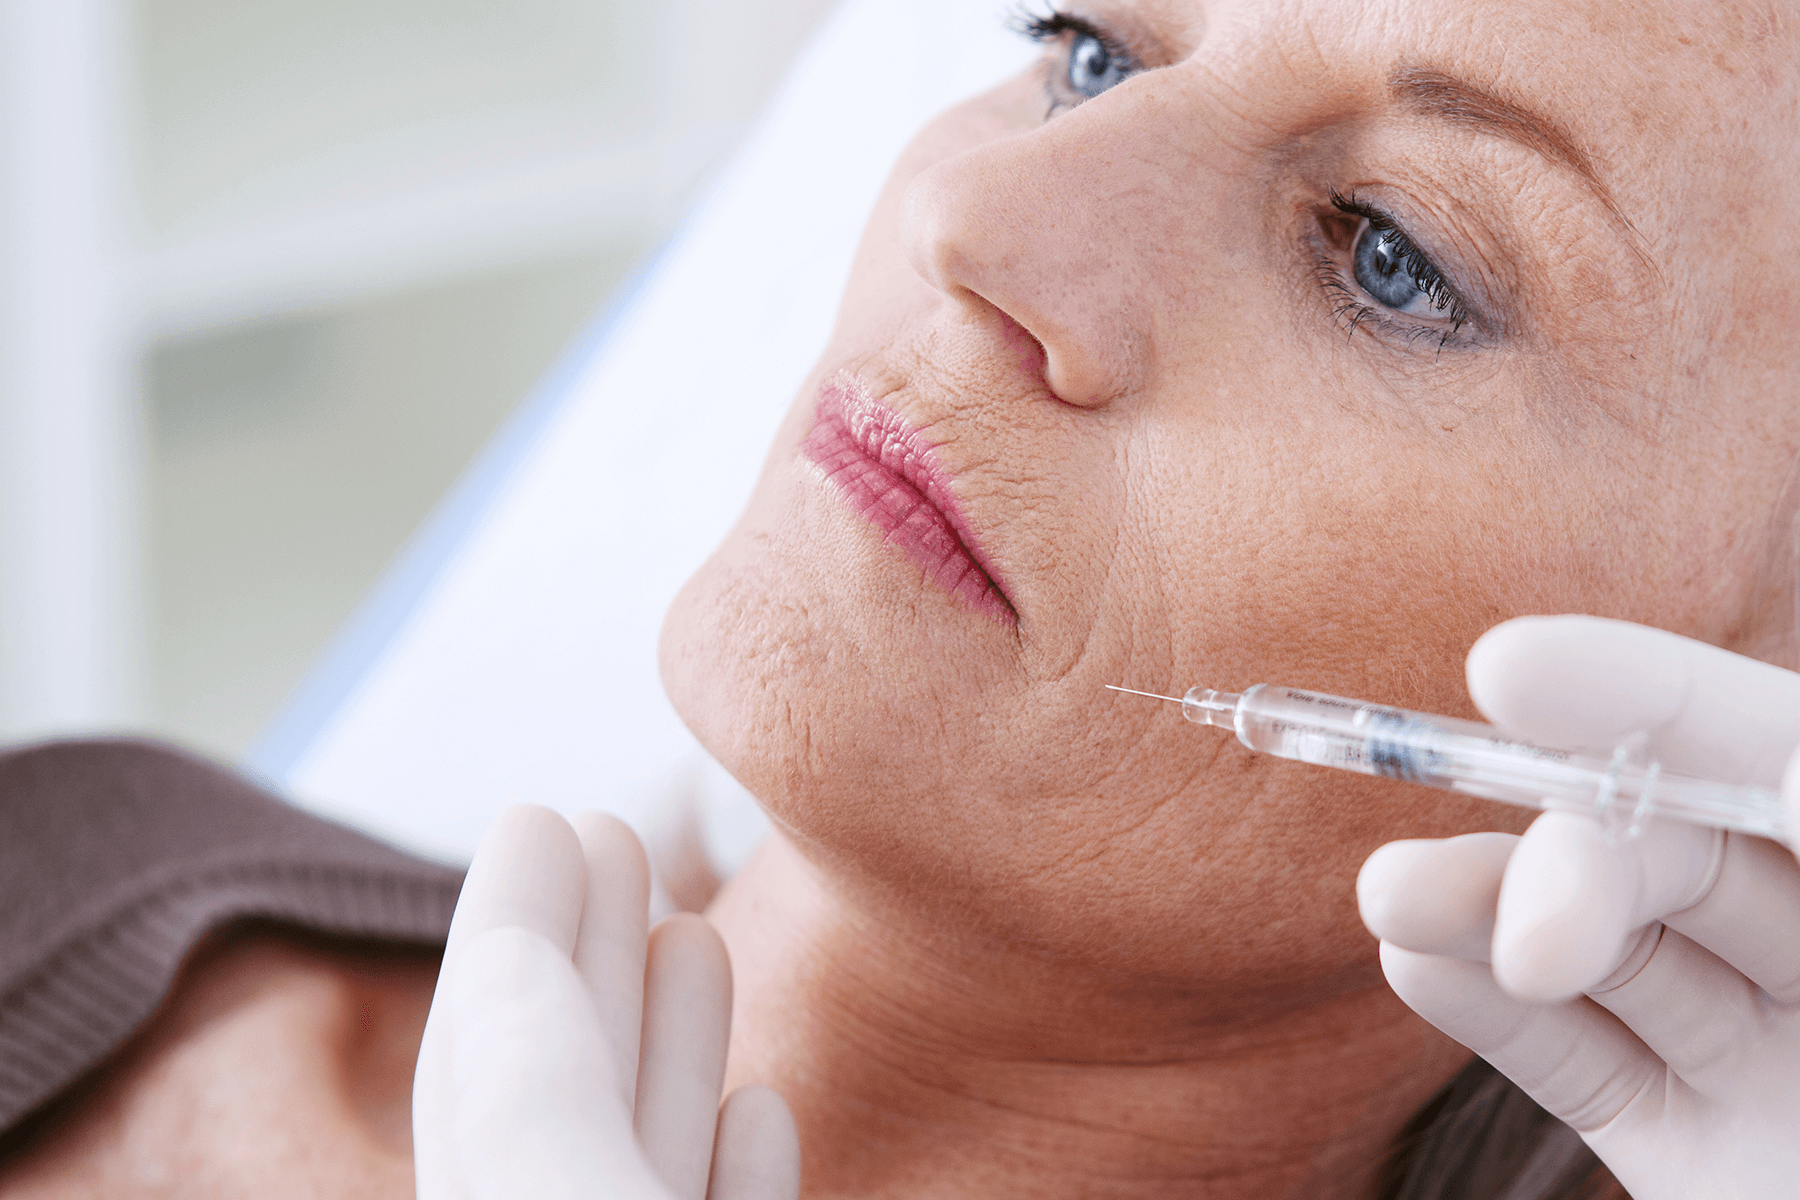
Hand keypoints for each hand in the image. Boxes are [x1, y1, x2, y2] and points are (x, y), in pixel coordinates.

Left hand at [413, 805, 799, 1199]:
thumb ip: (534, 1101)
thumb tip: (505, 951)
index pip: (482, 1065)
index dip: (507, 927)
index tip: (537, 820)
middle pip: (563, 1101)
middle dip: (590, 956)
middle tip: (612, 833)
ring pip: (650, 1166)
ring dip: (676, 1043)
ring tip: (696, 933)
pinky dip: (743, 1168)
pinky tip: (761, 1108)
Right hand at [1358, 615, 1799, 1198]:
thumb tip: (1663, 879)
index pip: (1787, 758)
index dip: (1659, 705)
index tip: (1515, 670)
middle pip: (1690, 858)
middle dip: (1571, 855)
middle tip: (1471, 894)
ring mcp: (1781, 1063)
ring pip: (1623, 961)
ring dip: (1489, 919)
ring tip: (1390, 905)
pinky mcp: (1704, 1149)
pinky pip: (1591, 1067)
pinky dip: (1496, 1015)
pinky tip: (1420, 964)